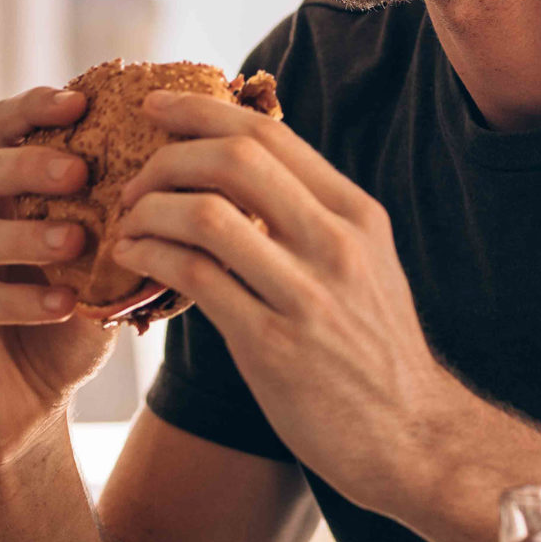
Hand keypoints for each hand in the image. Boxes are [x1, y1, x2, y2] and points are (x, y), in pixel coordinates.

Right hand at [0, 87, 119, 468]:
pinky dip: (17, 299)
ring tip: (77, 242)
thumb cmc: (64, 324)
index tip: (81, 101)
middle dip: (26, 166)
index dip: (33, 109)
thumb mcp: (99, 264)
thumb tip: (182, 165)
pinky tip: (63, 304)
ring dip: (24, 234)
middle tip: (79, 171)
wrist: (28, 408)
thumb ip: (118, 217)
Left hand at [111, 92, 473, 512]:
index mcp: (356, 213)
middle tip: (135, 177)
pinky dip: (151, 258)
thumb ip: (313, 216)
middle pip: (235, 160)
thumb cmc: (374, 350)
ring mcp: (306, 294)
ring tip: (128, 223)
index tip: (157, 104)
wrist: (411, 436)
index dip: (203, 110)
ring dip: (150, 210)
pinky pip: (195, 278)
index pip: (269, 135)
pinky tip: (134, 261)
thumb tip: (246, 169)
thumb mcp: (365, 263)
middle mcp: (336, 242)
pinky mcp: (272, 345)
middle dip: (169, 156)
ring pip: (206, 215)